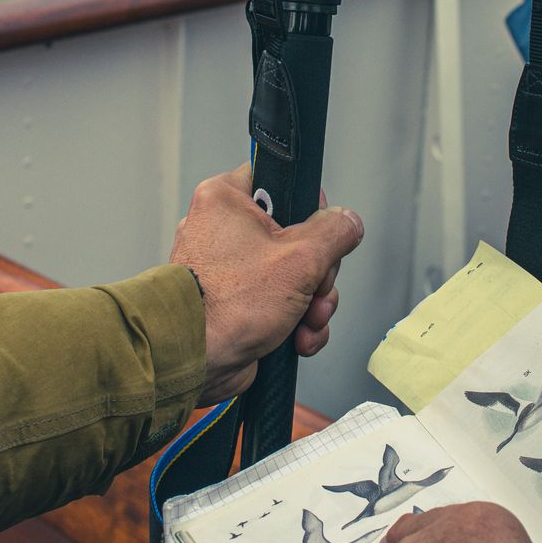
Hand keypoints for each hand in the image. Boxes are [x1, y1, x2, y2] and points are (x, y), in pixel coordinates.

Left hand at [169, 164, 363, 402]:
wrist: (193, 360)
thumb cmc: (227, 305)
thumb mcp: (299, 258)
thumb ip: (334, 232)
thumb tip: (348, 221)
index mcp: (226, 200)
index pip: (280, 181)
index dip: (309, 206)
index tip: (320, 231)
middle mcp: (223, 230)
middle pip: (296, 236)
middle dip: (317, 273)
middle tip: (315, 288)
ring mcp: (229, 269)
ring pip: (293, 275)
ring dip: (312, 302)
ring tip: (308, 321)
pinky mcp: (236, 303)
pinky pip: (279, 302)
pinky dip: (295, 322)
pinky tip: (299, 338)